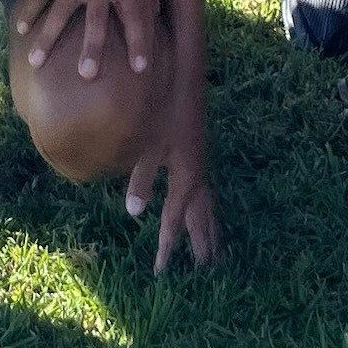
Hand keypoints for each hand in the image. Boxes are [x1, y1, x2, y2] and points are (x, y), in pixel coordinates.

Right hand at [10, 0, 162, 78]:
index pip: (134, 15)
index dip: (139, 42)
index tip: (140, 68)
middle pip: (95, 22)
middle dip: (92, 50)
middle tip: (87, 76)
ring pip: (59, 14)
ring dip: (47, 39)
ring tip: (36, 63)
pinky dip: (29, 11)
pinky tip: (21, 31)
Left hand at [127, 93, 219, 274]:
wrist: (187, 76)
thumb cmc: (164, 107)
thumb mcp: (149, 144)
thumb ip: (142, 178)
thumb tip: (134, 212)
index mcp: (185, 177)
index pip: (174, 220)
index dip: (167, 245)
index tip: (161, 270)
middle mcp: (196, 175)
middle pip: (200, 217)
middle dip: (200, 243)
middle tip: (203, 270)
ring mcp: (200, 163)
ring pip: (207, 205)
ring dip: (209, 228)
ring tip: (214, 251)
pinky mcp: (198, 153)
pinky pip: (205, 190)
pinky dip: (206, 207)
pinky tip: (200, 207)